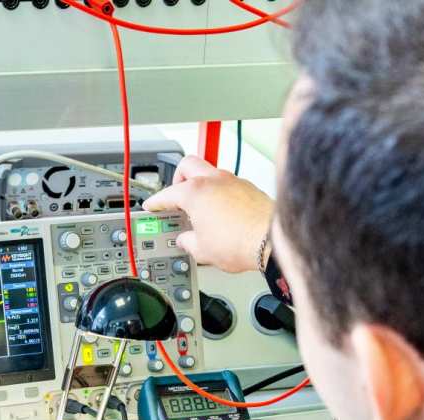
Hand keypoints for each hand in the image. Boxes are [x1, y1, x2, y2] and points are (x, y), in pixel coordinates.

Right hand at [143, 155, 273, 273]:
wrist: (271, 241)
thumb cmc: (239, 241)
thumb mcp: (202, 250)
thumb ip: (188, 242)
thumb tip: (186, 240)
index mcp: (194, 192)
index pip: (167, 193)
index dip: (156, 202)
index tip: (152, 206)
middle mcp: (213, 179)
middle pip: (187, 165)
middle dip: (177, 178)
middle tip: (176, 196)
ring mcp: (233, 180)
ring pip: (209, 171)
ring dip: (200, 184)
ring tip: (199, 206)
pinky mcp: (249, 187)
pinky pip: (228, 183)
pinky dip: (219, 192)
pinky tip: (220, 210)